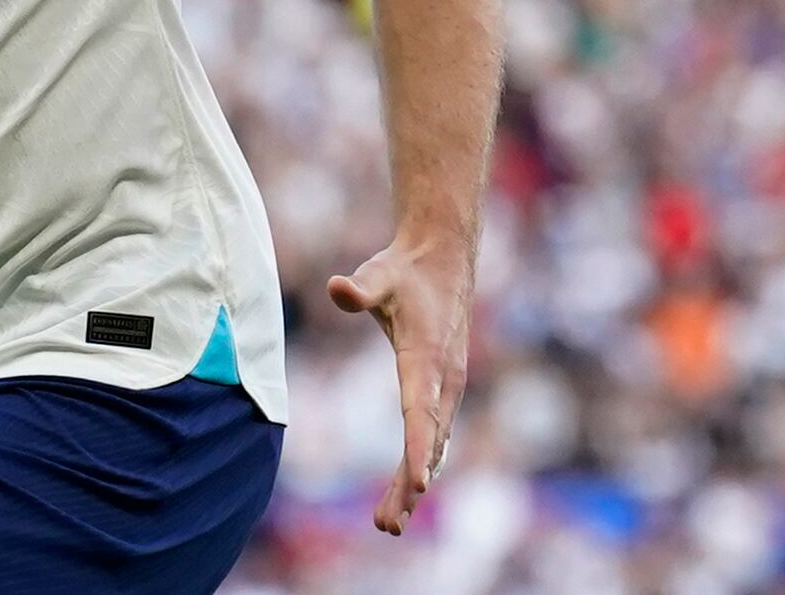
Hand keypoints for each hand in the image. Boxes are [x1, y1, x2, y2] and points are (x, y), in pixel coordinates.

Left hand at [329, 237, 472, 535]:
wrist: (444, 259)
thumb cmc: (405, 270)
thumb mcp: (379, 273)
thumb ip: (359, 288)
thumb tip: (336, 288)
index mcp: (427, 358)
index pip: (422, 410)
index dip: (419, 447)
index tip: (419, 484)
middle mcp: (444, 380)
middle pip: (427, 441)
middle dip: (408, 485)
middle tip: (386, 525)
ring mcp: (447, 386)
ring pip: (432, 444)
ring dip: (412, 483)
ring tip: (388, 522)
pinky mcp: (443, 387)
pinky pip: (433, 433)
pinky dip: (422, 462)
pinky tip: (409, 488)